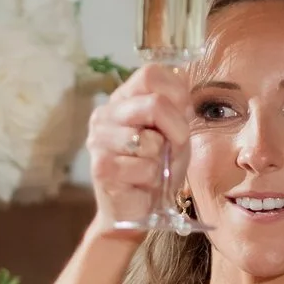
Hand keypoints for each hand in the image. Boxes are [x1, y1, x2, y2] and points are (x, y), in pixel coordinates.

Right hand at [83, 62, 193, 233]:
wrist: (137, 209)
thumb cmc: (156, 168)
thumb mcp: (174, 134)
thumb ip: (178, 110)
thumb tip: (183, 92)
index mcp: (123, 99)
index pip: (150, 74)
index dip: (176, 93)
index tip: (181, 116)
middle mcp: (105, 114)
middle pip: (154, 103)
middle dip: (177, 129)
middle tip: (173, 148)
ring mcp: (99, 139)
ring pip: (151, 141)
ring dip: (162, 159)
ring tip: (151, 167)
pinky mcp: (101, 167)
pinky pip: (145, 168)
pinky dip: (153, 179)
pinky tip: (140, 183)